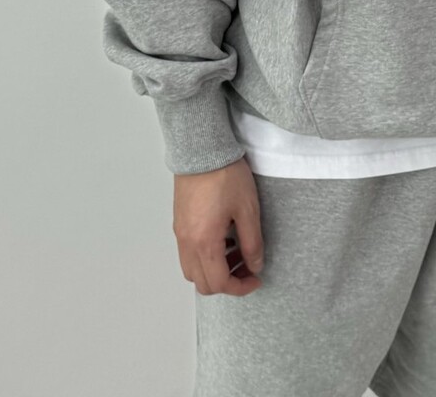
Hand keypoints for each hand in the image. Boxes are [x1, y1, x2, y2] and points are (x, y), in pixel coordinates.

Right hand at [173, 157, 264, 295]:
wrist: (202, 149)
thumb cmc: (225, 175)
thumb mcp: (248, 210)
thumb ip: (252, 242)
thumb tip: (255, 265)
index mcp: (204, 242)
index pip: (219, 282)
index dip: (240, 287)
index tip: (256, 278)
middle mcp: (187, 242)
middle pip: (202, 283)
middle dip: (227, 282)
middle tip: (247, 267)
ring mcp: (180, 233)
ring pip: (192, 270)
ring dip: (214, 270)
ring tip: (237, 252)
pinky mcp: (179, 222)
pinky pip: (188, 253)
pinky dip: (205, 257)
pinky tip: (224, 239)